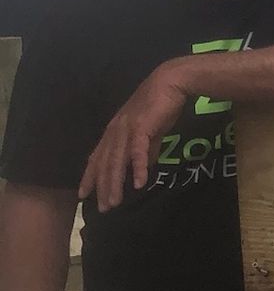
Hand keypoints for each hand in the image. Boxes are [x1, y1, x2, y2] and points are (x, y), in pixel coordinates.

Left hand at [79, 62, 189, 211]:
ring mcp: (127, 129)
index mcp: (114, 131)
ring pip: (117, 161)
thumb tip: (144, 168)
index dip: (90, 177)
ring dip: (114, 183)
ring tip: (115, 202)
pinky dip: (137, 168)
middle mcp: (115, 131)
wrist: (170, 82)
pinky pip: (138, 152)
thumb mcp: (151, 132)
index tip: (84, 195)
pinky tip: (138, 183)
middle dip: (102, 187)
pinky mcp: (142, 128)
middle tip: (103, 208)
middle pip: (105, 163)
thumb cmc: (161, 105)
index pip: (97, 157)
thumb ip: (147, 150)